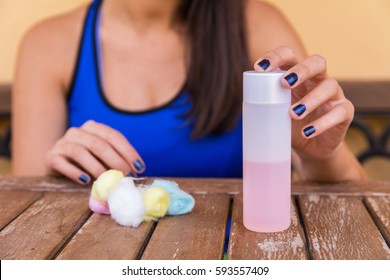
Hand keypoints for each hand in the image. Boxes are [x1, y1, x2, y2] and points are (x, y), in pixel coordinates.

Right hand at [46, 120, 144, 183]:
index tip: (139, 168)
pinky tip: (85, 181)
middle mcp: (77, 132)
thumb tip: (136, 172)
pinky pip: (62, 163)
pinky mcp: (51, 156)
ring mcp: (62, 143)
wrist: (57, 165)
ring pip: (80, 152)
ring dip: (96, 167)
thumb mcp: (102, 157)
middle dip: (115, 161)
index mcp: (93, 127)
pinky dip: (75, 172)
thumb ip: (115, 159)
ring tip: (105, 180)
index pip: (113, 136)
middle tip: (124, 176)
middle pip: (99, 144)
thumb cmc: (87, 162)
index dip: (128, 151)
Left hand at [254, 46, 353, 160]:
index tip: (259, 68)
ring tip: (293, 114)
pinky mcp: (345, 113)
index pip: (290, 56)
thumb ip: (264, 103)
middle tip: (284, 83)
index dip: (276, 57)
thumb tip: (245, 101)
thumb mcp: (275, 112)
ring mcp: (334, 95)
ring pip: (330, 86)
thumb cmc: (290, 125)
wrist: (310, 148)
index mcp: (298, 76)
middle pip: (317, 62)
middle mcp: (318, 80)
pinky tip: (308, 132)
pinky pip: (340, 112)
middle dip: (301, 70)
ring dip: (311, 99)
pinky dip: (322, 123)